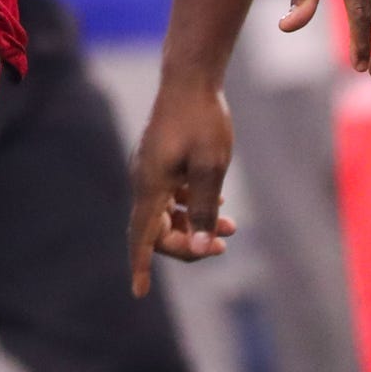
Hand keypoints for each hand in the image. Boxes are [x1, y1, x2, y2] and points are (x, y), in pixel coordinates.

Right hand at [129, 79, 238, 297]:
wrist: (190, 79)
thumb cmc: (203, 120)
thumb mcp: (211, 168)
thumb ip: (204, 209)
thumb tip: (199, 245)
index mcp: (151, 185)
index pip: (141, 236)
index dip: (140, 265)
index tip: (139, 293)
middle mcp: (144, 180)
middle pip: (157, 229)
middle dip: (188, 242)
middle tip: (224, 244)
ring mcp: (150, 169)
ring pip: (167, 211)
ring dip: (194, 224)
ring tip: (231, 226)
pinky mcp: (160, 160)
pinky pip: (171, 195)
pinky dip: (191, 205)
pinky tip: (218, 202)